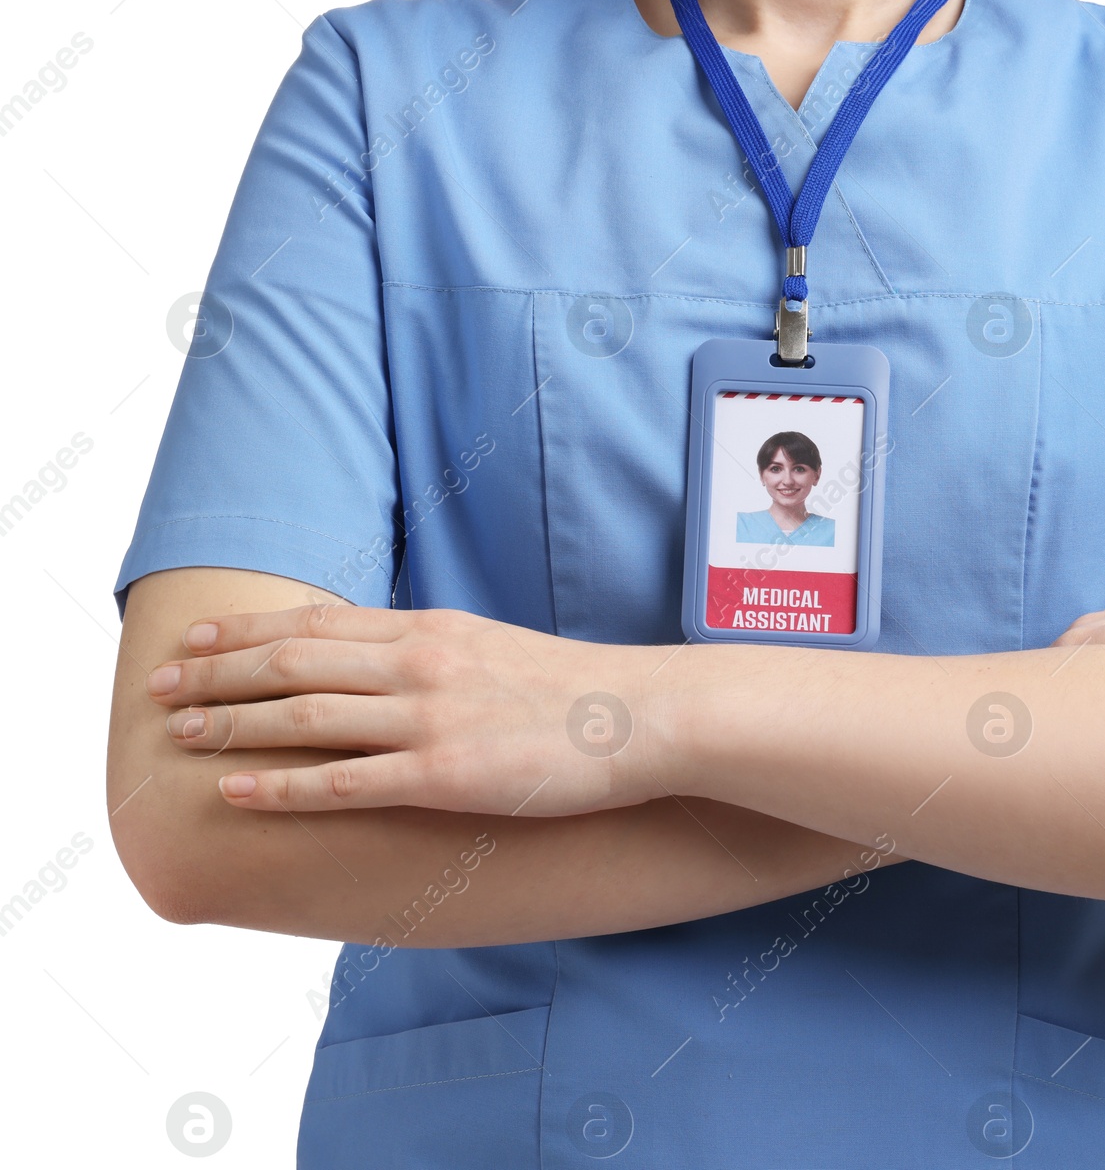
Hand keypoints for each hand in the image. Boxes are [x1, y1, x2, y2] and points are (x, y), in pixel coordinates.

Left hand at [144, 603, 665, 815]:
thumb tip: (382, 658)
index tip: (196, 637)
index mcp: (431, 629)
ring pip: (303, 715)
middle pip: (292, 661)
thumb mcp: (495, 647)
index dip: (246, 630)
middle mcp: (418, 664)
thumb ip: (433, 651)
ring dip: (232, 722)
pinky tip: (236, 787)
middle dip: (216, 671)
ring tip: (179, 732)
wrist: (642, 716)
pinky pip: (344, 781)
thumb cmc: (575, 690)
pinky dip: (280, 783)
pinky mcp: (444, 776)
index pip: (316, 622)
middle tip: (158, 682)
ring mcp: (428, 718)